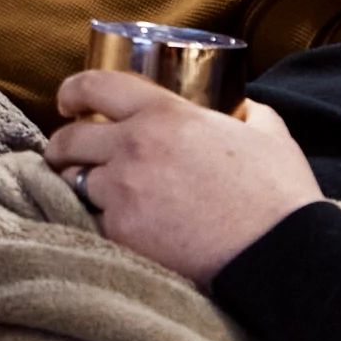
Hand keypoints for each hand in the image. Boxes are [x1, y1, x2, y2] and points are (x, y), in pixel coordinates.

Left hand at [39, 75, 321, 288]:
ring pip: (73, 183)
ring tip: (89, 191)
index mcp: (165, 115)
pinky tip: (113, 225)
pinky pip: (92, 222)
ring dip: (76, 185)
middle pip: (69, 139)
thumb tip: (244, 108)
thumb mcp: (269, 133)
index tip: (69, 101)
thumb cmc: (278, 193)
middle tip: (67, 153)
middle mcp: (133, 148)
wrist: (279, 254)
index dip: (74, 90)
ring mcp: (123, 193)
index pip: (96, 86)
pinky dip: (98, 222)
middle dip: (61, 145)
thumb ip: (248, 113)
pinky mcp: (122, 235)